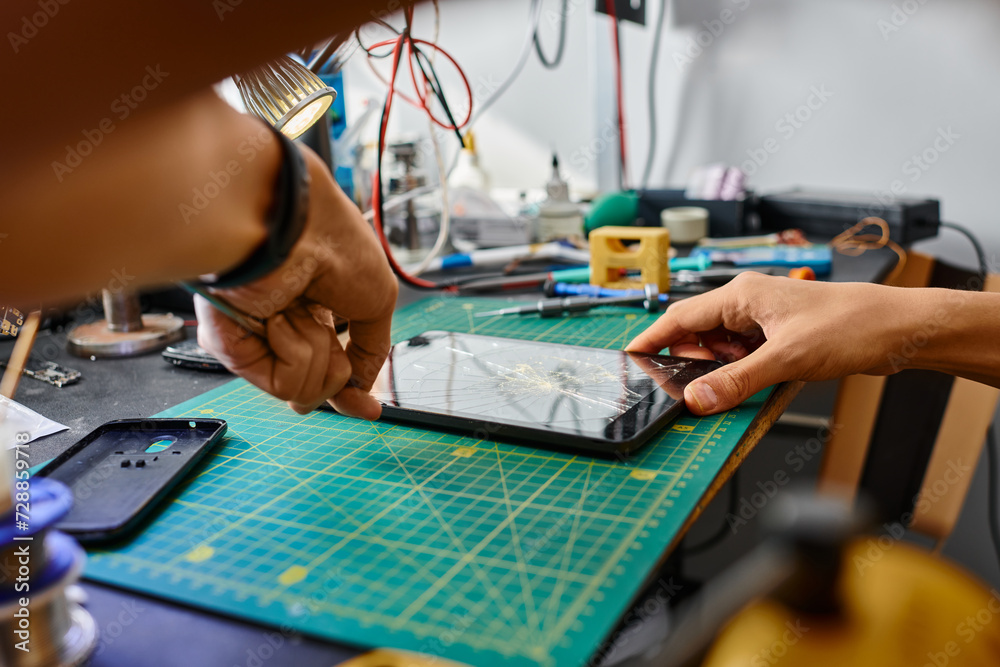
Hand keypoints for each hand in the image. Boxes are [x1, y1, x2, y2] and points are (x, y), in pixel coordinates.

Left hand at [196, 146, 396, 418]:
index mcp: (316, 309)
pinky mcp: (234, 349)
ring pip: (304, 390)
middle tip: (329, 326)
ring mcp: (258, 339)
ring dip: (316, 353)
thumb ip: (372, 351)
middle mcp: (285, 326)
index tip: (367, 410)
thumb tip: (363, 389)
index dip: (350, 391)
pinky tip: (279, 319)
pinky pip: (282, 384)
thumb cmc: (334, 243)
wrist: (291, 226)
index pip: (331, 367)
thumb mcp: (378, 300)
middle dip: (334, 366)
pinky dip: (293, 354)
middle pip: (319, 386)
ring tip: (301, 310)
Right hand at [625, 273, 911, 414]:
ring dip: (722, 372)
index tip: (631, 358)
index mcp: (741, 295)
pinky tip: (753, 387)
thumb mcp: (785, 360)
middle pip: (698, 336)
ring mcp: (764, 322)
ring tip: (733, 388)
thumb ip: (736, 381)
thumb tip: (696, 398)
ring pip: (722, 350)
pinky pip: (745, 359)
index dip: (652, 339)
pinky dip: (742, 374)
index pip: (680, 317)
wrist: (900, 330)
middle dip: (693, 364)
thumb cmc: (851, 325)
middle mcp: (748, 304)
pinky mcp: (780, 339)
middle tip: (690, 390)